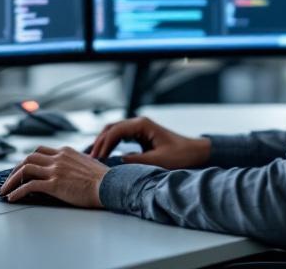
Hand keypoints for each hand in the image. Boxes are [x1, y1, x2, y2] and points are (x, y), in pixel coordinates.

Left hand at [0, 146, 107, 207]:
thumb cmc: (103, 179)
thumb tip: (69, 172)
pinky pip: (29, 186)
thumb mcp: (86, 164)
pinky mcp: (54, 184)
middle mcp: (58, 158)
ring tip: (5, 190)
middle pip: (28, 158)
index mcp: (65, 151)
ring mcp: (55, 170)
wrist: (110, 185)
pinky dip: (18, 191)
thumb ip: (74, 164)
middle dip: (15, 169)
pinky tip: (13, 197)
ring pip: (24, 169)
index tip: (22, 169)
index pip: (40, 151)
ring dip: (11, 180)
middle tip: (9, 180)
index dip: (28, 160)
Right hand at [89, 116, 210, 169]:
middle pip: (111, 129)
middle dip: (99, 143)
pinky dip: (110, 144)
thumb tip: (115, 163)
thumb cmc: (180, 155)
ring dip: (103, 143)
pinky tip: (105, 156)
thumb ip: (136, 161)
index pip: (115, 131)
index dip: (103, 144)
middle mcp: (138, 123)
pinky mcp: (140, 135)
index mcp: (142, 125)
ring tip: (95, 158)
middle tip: (90, 159)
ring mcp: (139, 128)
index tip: (96, 158)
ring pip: (113, 132)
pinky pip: (120, 137)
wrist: (195, 152)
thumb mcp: (158, 161)